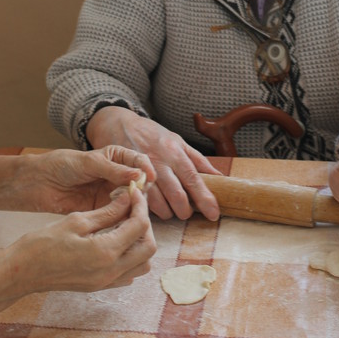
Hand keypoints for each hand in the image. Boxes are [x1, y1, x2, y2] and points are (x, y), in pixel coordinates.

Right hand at [7, 187, 155, 294]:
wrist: (21, 272)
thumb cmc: (42, 244)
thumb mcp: (76, 220)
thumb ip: (107, 211)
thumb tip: (128, 198)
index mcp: (105, 252)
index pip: (140, 226)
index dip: (140, 205)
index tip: (133, 192)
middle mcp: (111, 271)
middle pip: (149, 248)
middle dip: (145, 225)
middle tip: (132, 208)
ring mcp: (106, 283)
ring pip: (142, 264)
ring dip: (140, 242)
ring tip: (125, 224)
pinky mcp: (100, 287)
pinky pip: (129, 273)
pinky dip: (131, 257)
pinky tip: (117, 241)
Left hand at [14, 145, 156, 213]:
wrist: (40, 183)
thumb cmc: (63, 165)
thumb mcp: (90, 163)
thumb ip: (114, 170)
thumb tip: (139, 175)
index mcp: (117, 157)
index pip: (139, 162)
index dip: (147, 169)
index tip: (149, 178)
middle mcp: (118, 175)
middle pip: (139, 183)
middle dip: (142, 189)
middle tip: (139, 195)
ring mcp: (111, 193)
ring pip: (132, 199)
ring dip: (134, 204)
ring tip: (132, 207)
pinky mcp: (103, 209)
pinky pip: (119, 214)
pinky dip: (124, 216)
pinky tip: (123, 217)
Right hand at [86, 107, 220, 220]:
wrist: (118, 124)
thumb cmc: (152, 135)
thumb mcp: (177, 141)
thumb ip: (198, 160)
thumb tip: (220, 177)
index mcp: (174, 151)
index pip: (193, 179)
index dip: (204, 198)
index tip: (213, 214)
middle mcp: (159, 161)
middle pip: (176, 194)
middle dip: (184, 210)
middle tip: (186, 213)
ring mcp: (141, 170)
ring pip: (157, 202)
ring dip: (167, 212)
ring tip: (170, 210)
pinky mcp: (125, 177)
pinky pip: (140, 200)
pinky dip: (149, 208)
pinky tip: (153, 207)